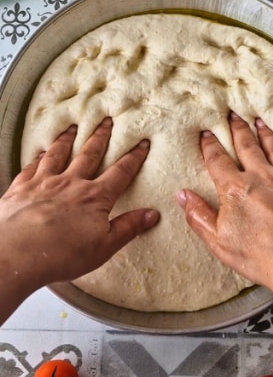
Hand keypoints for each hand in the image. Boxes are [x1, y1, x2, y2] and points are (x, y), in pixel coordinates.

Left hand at [0, 119, 157, 298]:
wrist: (15, 255)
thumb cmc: (62, 254)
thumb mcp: (104, 246)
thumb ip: (129, 228)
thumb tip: (153, 214)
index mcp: (95, 197)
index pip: (121, 172)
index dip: (134, 157)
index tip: (142, 143)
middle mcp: (71, 183)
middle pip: (89, 155)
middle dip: (101, 137)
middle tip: (108, 121)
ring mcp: (43, 183)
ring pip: (58, 154)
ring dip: (67, 139)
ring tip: (73, 127)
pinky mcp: (20, 188)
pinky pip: (31, 167)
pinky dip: (37, 158)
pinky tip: (39, 154)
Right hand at [176, 112, 272, 291]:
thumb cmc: (264, 258)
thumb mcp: (220, 243)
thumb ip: (199, 216)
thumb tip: (183, 195)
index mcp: (236, 189)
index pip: (218, 159)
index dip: (210, 145)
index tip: (206, 133)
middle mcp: (263, 176)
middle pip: (247, 145)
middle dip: (237, 128)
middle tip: (232, 115)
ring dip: (264, 133)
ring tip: (258, 122)